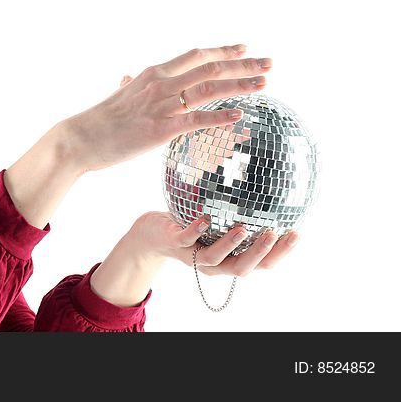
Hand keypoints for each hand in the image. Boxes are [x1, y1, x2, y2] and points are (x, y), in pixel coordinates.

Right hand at [62, 44, 271, 173]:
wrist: (81, 138)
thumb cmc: (99, 119)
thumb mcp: (118, 95)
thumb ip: (128, 84)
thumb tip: (126, 76)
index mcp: (154, 73)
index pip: (196, 56)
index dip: (223, 51)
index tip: (246, 49)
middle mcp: (161, 83)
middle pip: (210, 68)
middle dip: (244, 65)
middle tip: (270, 63)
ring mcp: (161, 105)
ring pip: (209, 89)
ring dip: (240, 85)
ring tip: (265, 84)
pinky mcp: (160, 129)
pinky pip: (196, 120)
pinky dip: (220, 116)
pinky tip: (240, 115)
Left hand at [89, 211, 298, 306]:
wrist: (152, 233)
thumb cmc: (191, 224)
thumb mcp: (219, 220)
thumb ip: (239, 212)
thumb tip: (265, 181)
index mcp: (230, 259)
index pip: (262, 264)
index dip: (281, 254)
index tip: (297, 234)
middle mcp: (214, 263)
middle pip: (242, 268)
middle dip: (261, 253)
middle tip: (277, 234)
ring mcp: (193, 255)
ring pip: (215, 258)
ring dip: (231, 245)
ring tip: (245, 228)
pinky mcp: (175, 243)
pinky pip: (186, 239)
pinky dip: (196, 230)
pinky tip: (205, 218)